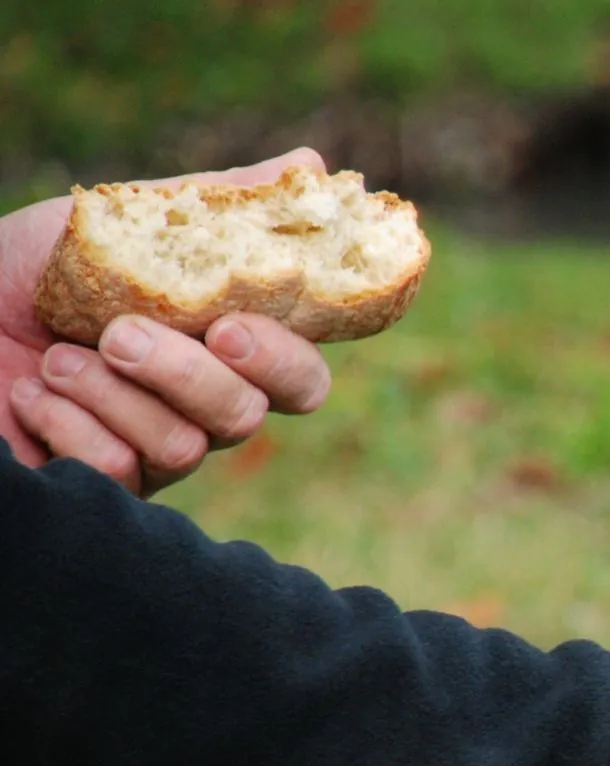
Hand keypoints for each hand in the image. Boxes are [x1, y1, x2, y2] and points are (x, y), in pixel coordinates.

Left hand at [0, 148, 336, 494]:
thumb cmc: (26, 270)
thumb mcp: (121, 224)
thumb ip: (213, 202)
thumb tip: (311, 165)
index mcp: (220, 352)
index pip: (299, 379)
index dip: (283, 361)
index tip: (229, 328)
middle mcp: (199, 410)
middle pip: (246, 416)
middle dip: (185, 375)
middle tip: (120, 334)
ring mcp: (151, 452)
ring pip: (184, 447)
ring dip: (112, 394)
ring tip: (54, 358)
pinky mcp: (100, 486)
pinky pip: (119, 471)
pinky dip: (71, 425)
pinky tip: (31, 396)